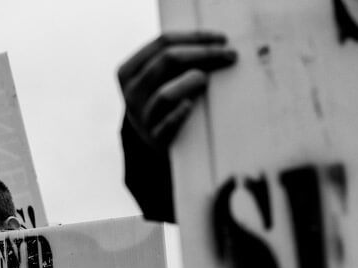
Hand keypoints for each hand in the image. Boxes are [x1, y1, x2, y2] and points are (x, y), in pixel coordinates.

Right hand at [118, 31, 236, 150]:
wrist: (153, 140)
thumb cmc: (163, 100)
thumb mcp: (158, 78)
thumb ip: (174, 59)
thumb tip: (214, 41)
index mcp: (128, 71)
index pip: (163, 42)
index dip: (195, 37)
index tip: (222, 39)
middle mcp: (132, 93)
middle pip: (167, 60)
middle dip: (203, 54)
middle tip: (229, 56)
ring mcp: (142, 118)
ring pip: (165, 94)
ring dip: (191, 82)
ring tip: (208, 79)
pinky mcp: (155, 139)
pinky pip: (167, 125)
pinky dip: (179, 114)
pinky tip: (190, 106)